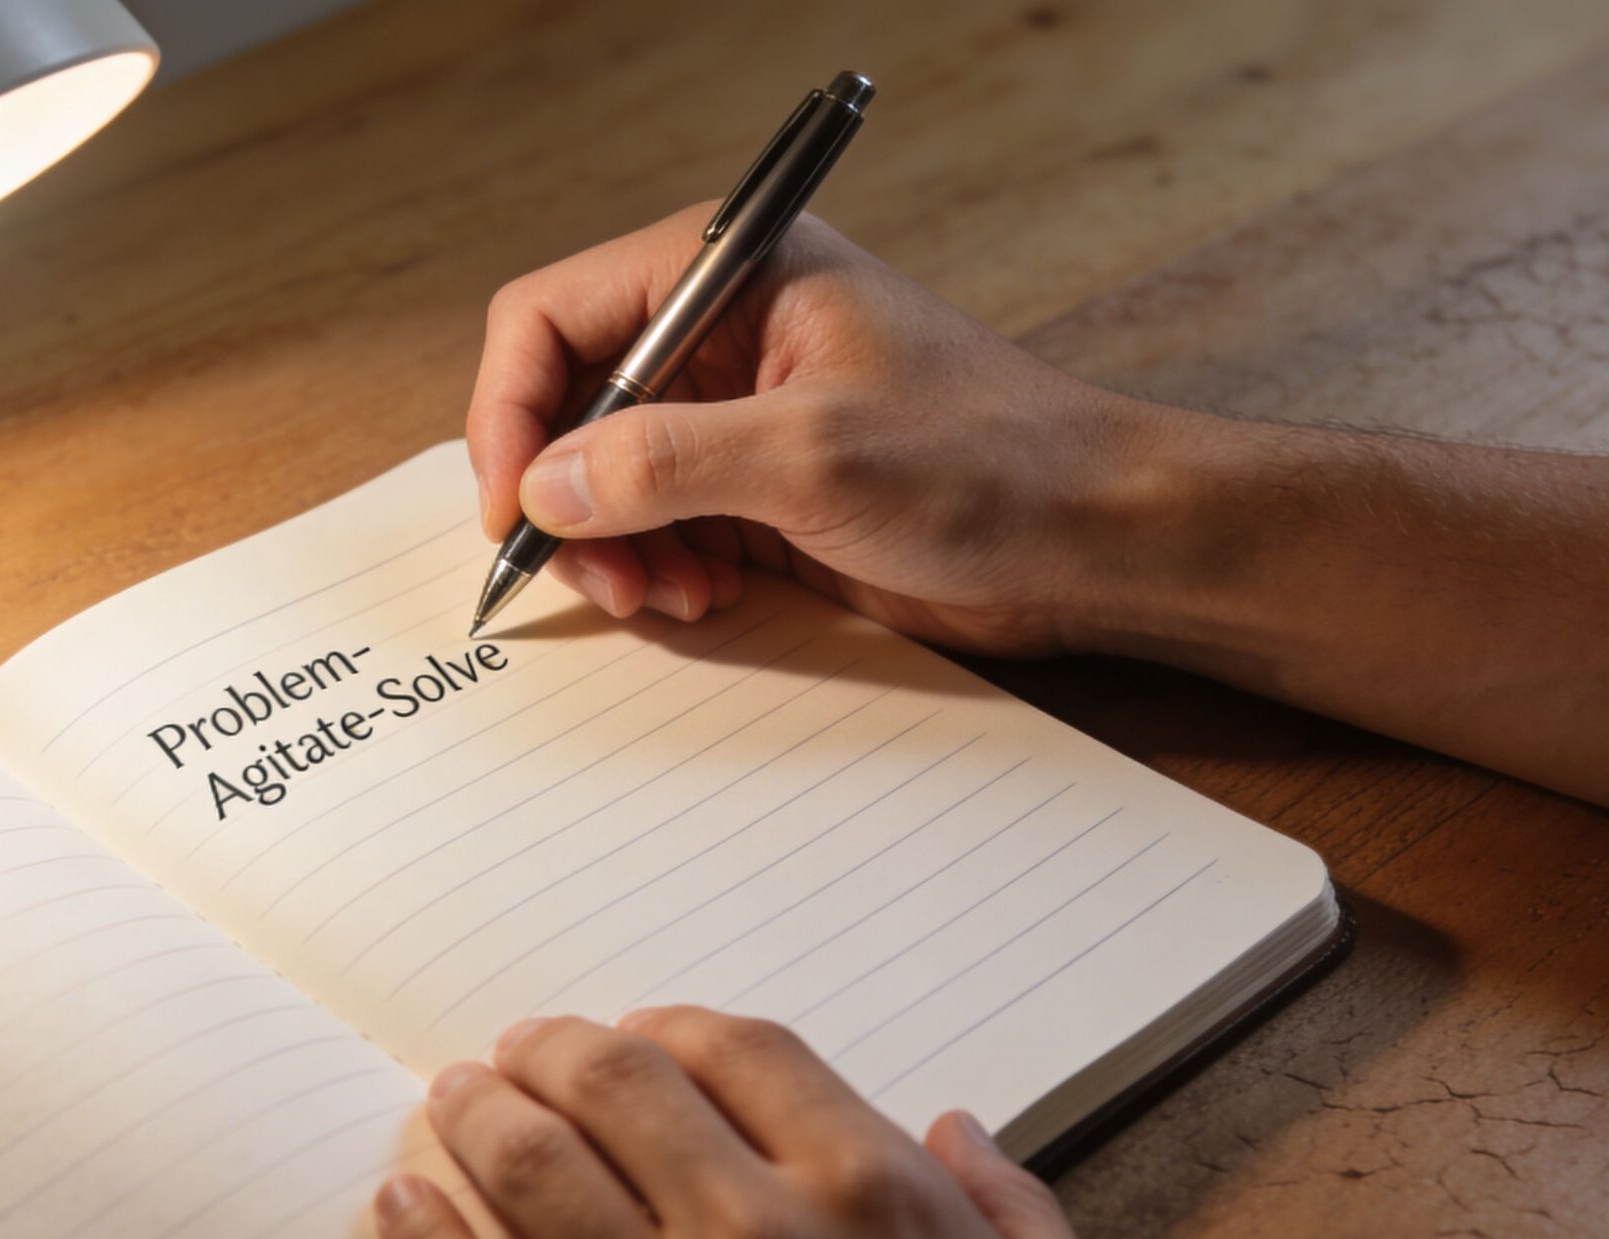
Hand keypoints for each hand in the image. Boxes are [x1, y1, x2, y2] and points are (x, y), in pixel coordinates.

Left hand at [374, 1008, 1151, 1238]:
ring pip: (533, 1172)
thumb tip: (963, 1133)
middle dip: (556, 1051)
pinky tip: (405, 1210)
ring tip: (459, 1103)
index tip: (643, 1035)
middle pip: (616, 1086)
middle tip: (524, 1051)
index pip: (737, 1050)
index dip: (672, 1027)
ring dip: (481, 1119)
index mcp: (875, 1196)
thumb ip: (1015, 1209)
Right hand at [469, 204, 1175, 655]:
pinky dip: (657, 569)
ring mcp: (736, 411)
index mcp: (730, 270)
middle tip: (601, 578)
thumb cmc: (991, 463)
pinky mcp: (757, 485)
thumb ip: (666, 463)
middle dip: (564, 498)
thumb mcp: (813, 456)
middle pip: (564, 403)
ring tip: (667, 597)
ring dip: (612, 548)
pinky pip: (657, 524)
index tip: (515, 509)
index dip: (511, 413)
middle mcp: (719, 332)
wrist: (1098, 538)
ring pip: (602, 477)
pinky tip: (704, 599)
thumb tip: (545, 487)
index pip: (553, 317)